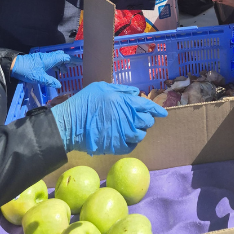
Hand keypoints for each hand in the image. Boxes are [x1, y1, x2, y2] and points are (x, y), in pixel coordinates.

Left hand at [11, 48, 73, 84]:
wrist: (14, 65)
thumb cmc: (27, 71)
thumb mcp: (39, 78)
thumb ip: (50, 81)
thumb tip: (59, 85)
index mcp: (50, 59)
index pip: (65, 58)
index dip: (73, 60)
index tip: (81, 62)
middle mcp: (48, 57)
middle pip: (61, 56)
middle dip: (69, 61)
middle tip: (75, 67)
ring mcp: (43, 58)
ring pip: (56, 59)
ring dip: (61, 64)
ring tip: (65, 71)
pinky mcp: (39, 60)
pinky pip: (51, 61)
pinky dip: (56, 65)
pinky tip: (55, 71)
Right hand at [50, 82, 166, 153]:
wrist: (71, 124)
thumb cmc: (85, 102)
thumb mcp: (102, 87)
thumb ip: (121, 90)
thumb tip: (136, 93)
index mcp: (126, 103)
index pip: (148, 107)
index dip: (157, 110)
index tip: (162, 113)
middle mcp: (129, 119)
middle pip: (147, 121)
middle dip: (146, 119)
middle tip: (138, 118)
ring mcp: (125, 134)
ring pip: (141, 134)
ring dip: (138, 131)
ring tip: (129, 128)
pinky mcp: (118, 146)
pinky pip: (132, 145)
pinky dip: (131, 141)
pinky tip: (123, 137)